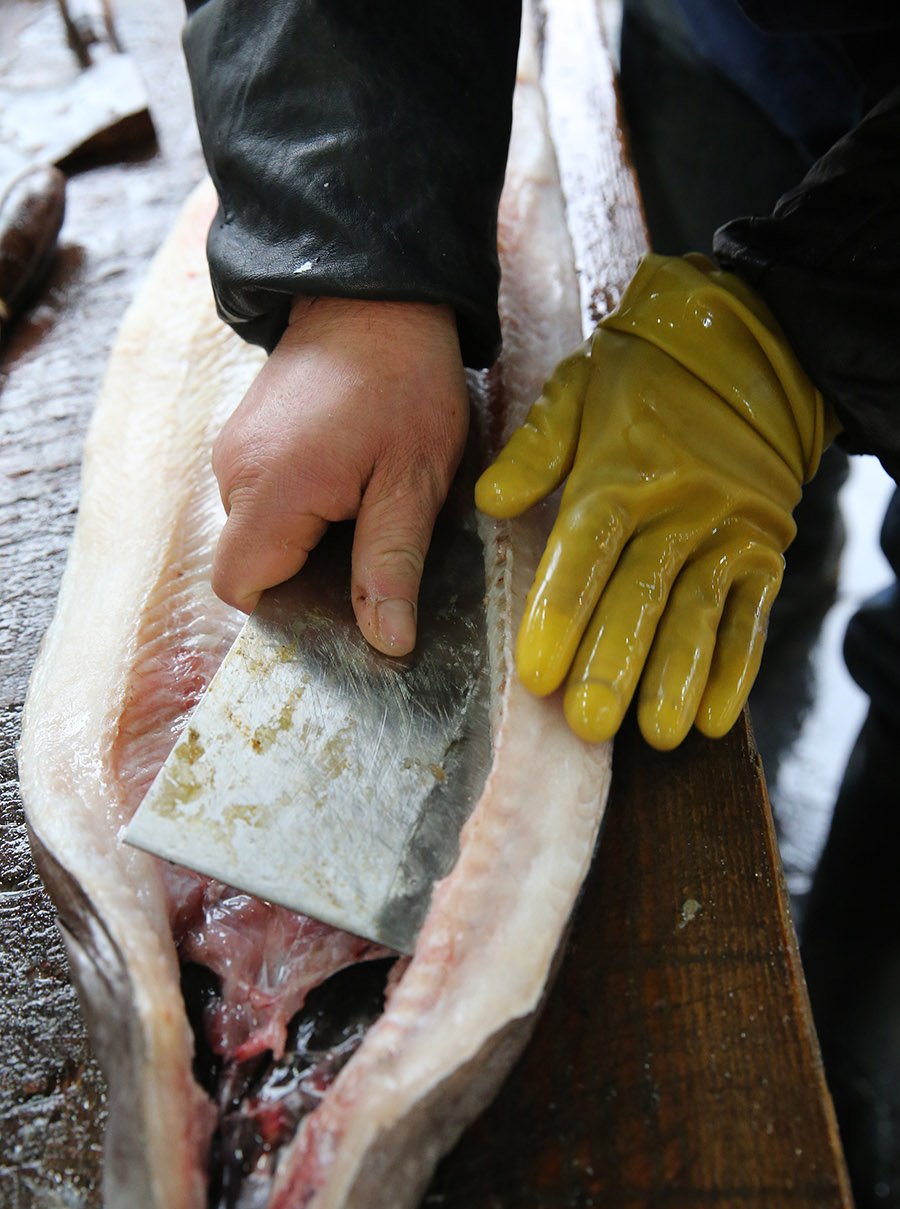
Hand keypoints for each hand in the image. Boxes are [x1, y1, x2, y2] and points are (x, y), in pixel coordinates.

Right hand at [211, 295, 468, 654]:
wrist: (379, 292)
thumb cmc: (403, 380)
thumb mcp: (414, 481)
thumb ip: (391, 564)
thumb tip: (387, 643)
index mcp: (271, 491)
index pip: (241, 589)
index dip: (286, 610)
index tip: (339, 606)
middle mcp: (235, 473)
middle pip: (250, 565)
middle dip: (304, 577)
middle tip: (370, 555)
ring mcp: (235, 451)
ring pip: (258, 534)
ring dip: (306, 541)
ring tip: (365, 510)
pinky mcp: (247, 437)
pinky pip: (264, 499)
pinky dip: (300, 510)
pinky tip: (348, 486)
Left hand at [475, 253, 837, 749]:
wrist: (746, 348)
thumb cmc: (642, 377)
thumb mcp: (577, 391)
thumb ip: (535, 449)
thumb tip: (490, 501)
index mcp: (620, 472)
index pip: (585, 552)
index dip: (561, 613)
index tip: (536, 674)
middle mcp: (677, 509)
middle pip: (643, 594)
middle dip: (615, 661)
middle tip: (589, 724)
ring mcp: (726, 533)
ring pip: (699, 612)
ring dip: (678, 676)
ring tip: (657, 733)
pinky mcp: (763, 552)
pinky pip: (752, 615)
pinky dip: (736, 667)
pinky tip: (713, 716)